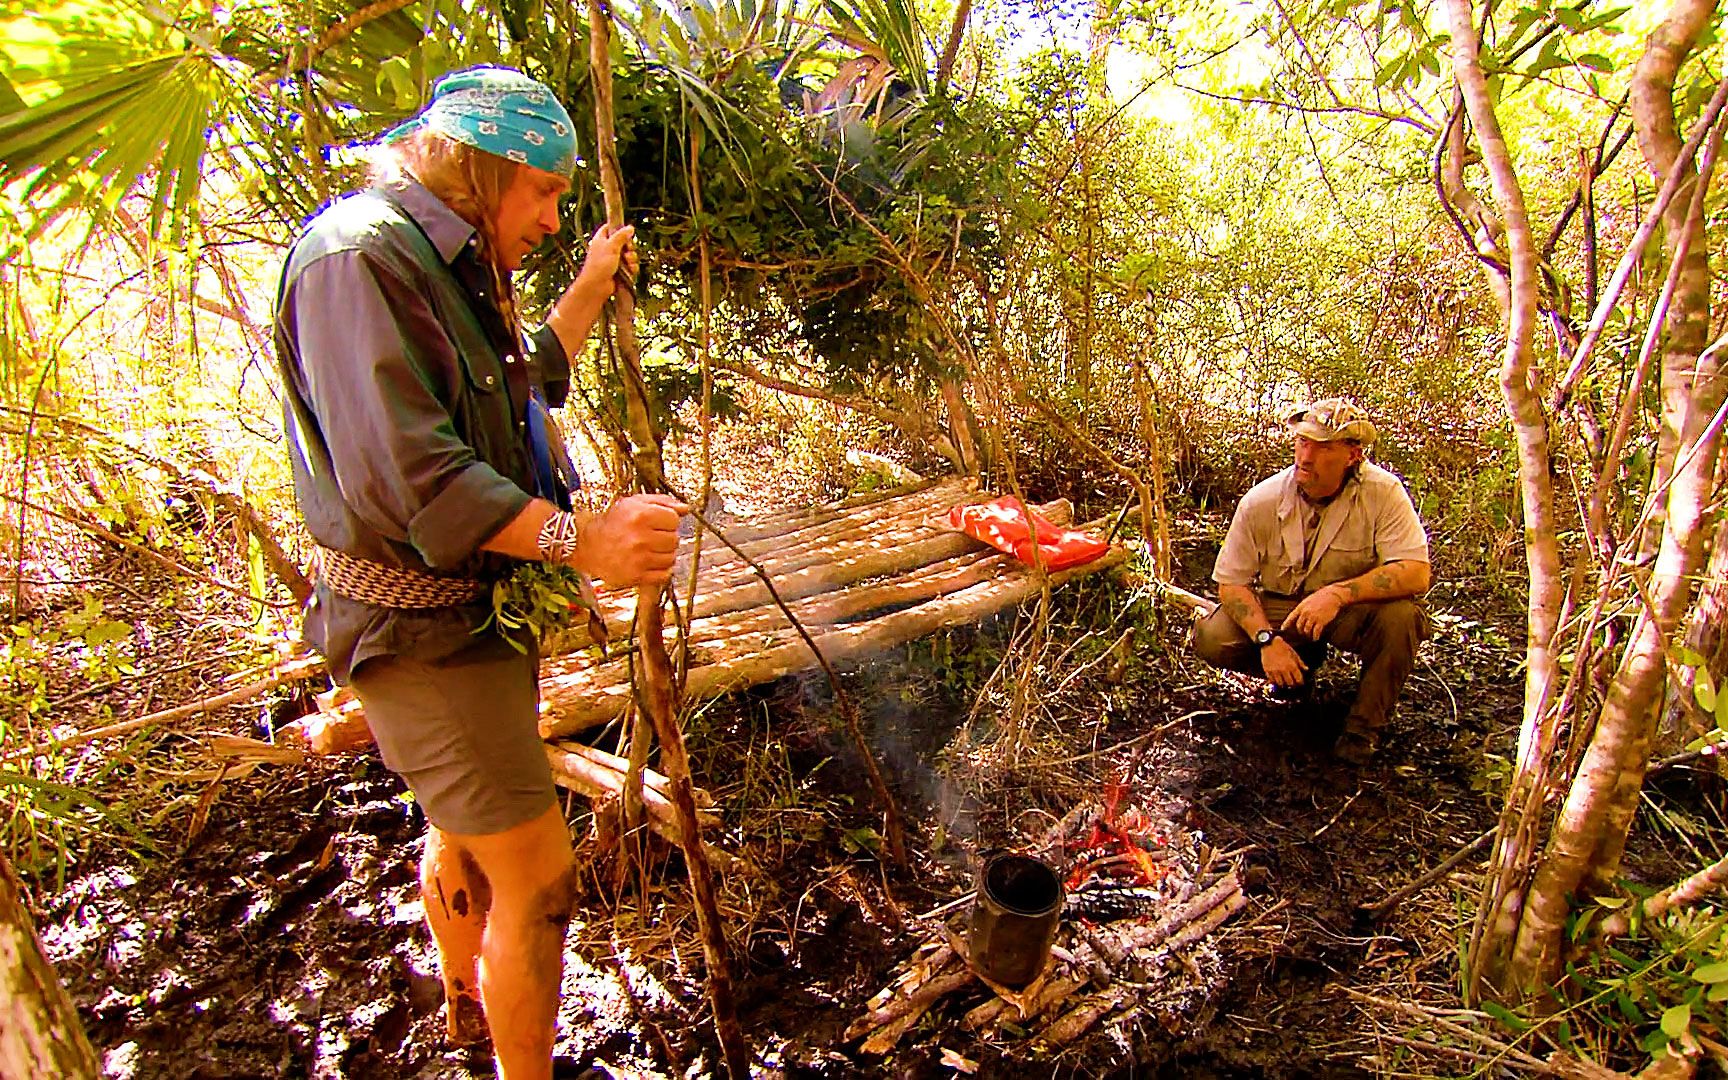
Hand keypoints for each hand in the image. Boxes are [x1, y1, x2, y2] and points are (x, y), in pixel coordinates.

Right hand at [569, 493, 684, 586]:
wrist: (589, 546)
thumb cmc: (613, 523)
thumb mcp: (634, 503)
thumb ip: (662, 502)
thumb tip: (685, 509)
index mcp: (640, 516)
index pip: (674, 519)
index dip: (668, 520)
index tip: (659, 523)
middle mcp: (640, 538)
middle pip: (674, 539)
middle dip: (666, 537)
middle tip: (652, 537)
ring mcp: (638, 559)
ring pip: (671, 557)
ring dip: (664, 554)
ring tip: (649, 549)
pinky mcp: (636, 576)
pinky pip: (664, 574)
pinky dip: (661, 569)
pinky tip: (649, 562)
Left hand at [573, 223, 636, 296]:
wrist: (596, 286)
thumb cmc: (599, 265)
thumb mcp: (611, 246)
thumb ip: (621, 236)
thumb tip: (630, 227)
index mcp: (601, 239)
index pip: (610, 228)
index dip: (619, 228)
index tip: (626, 232)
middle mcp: (607, 249)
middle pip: (624, 242)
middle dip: (629, 247)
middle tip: (628, 250)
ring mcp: (613, 260)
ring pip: (629, 255)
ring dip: (632, 259)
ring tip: (628, 263)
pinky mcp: (619, 271)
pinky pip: (630, 266)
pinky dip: (632, 268)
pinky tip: (630, 270)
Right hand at [1259, 636, 1308, 686]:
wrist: (1269, 643)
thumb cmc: (1282, 647)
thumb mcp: (1294, 653)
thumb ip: (1300, 663)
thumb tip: (1306, 669)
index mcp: (1292, 665)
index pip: (1298, 679)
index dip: (1300, 682)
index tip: (1300, 682)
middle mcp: (1284, 670)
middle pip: (1290, 683)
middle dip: (1293, 685)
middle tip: (1293, 684)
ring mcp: (1275, 671)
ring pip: (1281, 684)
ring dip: (1284, 684)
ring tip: (1285, 683)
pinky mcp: (1267, 671)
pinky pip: (1272, 680)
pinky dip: (1275, 682)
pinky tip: (1278, 680)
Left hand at [1282, 585, 1344, 640]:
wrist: (1333, 595)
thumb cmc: (1321, 597)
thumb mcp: (1307, 601)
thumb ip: (1302, 609)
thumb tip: (1298, 616)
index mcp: (1300, 607)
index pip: (1290, 618)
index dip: (1286, 625)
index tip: (1283, 630)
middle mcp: (1305, 613)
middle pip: (1299, 626)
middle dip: (1300, 631)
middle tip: (1303, 634)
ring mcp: (1313, 617)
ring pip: (1306, 630)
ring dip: (1308, 635)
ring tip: (1310, 636)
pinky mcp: (1321, 621)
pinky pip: (1315, 632)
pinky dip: (1315, 636)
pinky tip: (1316, 638)